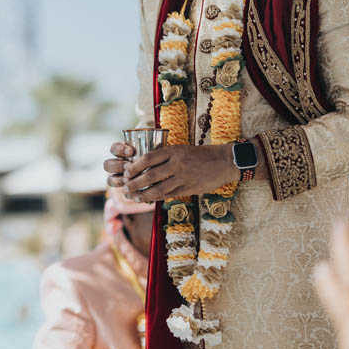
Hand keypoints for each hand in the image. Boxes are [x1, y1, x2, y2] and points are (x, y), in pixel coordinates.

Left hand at [106, 143, 238, 202]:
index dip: (134, 167)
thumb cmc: (200, 155)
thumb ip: (165, 156)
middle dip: (135, 183)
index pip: (148, 158)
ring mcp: (184, 177)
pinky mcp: (190, 188)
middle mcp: (177, 163)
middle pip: (150, 175)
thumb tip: (144, 165)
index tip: (125, 172)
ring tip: (133, 197)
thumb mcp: (181, 149)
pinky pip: (170, 195)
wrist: (223, 161)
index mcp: (174, 151)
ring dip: (143, 194)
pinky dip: (157, 198)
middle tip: (125, 187)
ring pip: (159, 188)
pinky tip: (149, 200)